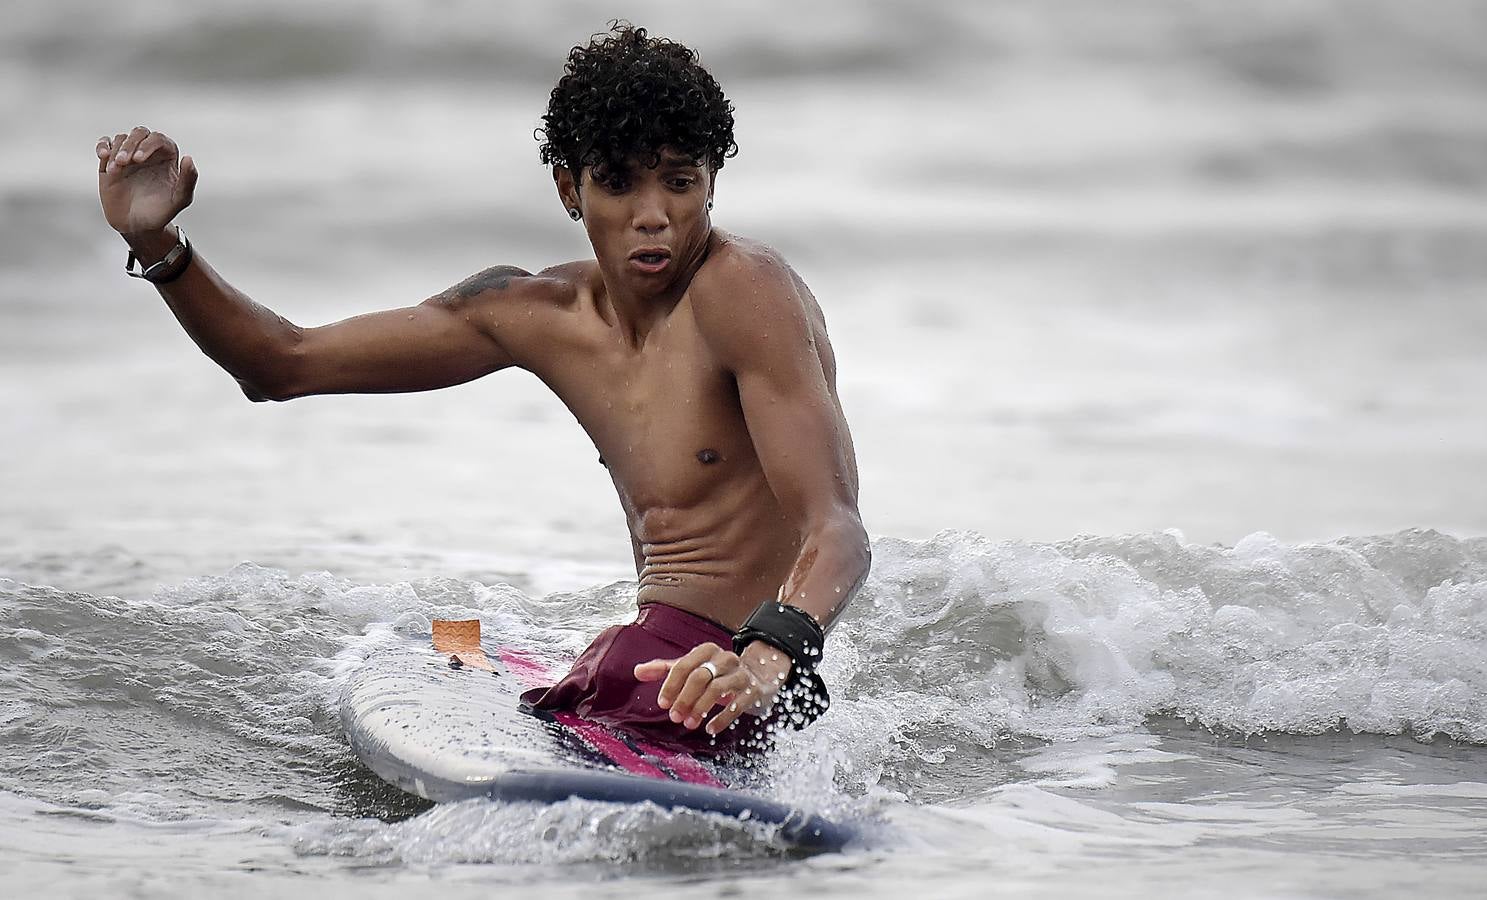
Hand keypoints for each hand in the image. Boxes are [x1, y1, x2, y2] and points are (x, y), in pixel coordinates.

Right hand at [96, 126, 198, 234]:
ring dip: (116, 150)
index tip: (139, 159)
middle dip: (130, 144)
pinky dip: (102, 146)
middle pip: (139, 133)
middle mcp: (148, 152)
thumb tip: (188, 158)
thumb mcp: (179, 200)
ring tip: (115, 170)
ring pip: (121, 138)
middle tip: (125, 162)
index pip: (159, 139)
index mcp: (167, 157)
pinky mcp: (111, 161)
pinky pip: (105, 144)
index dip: (149, 144)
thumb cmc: (161, 212)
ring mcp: (129, 155)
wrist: (137, 225)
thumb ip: (188, 180)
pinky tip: (103, 156)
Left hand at [634, 641, 792, 736]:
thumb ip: (666, 669)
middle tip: (674, 717)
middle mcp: (725, 659)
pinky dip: (722, 718)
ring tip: (689, 724)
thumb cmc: (718, 673)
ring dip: (700, 708)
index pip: (684, 665)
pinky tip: (710, 729)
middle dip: (685, 698)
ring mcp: (741, 674)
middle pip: (700, 676)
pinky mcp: (753, 691)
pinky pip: (738, 705)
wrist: (759, 675)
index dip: (671, 684)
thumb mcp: (693, 668)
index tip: (662, 703)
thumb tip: (637, 671)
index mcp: (707, 651)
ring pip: (718, 689)